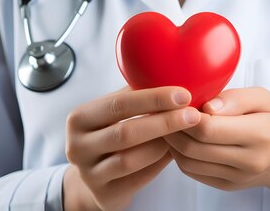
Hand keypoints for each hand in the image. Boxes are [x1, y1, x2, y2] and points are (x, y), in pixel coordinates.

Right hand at [63, 86, 201, 210]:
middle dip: (164, 122)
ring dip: (163, 145)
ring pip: (131, 159)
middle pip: (125, 132)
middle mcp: (77, 146)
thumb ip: (134, 96)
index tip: (182, 94)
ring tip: (186, 134)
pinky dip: (159, 163)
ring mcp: (88, 173)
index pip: (118, 104)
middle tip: (192, 115)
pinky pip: (138, 178)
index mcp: (79, 118)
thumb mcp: (114, 114)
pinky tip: (175, 152)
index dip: (152, 98)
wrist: (94, 179)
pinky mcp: (103, 194)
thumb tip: (172, 74)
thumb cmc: (111, 135)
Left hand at [163, 87, 269, 210]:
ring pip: (188, 162)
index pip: (208, 128)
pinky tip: (178, 139)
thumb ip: (236, 98)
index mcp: (260, 134)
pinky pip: (192, 172)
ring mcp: (236, 177)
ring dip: (171, 142)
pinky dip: (178, 154)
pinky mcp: (226, 185)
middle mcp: (249, 160)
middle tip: (164, 110)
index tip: (176, 101)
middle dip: (172, 127)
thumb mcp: (264, 99)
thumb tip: (207, 106)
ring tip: (168, 123)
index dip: (185, 115)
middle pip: (194, 146)